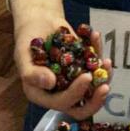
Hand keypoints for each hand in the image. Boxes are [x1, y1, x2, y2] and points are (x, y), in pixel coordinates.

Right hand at [10, 0, 111, 119]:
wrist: (38, 23)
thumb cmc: (27, 40)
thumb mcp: (23, 54)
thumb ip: (31, 73)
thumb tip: (50, 83)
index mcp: (43, 94)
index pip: (61, 103)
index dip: (75, 93)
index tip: (86, 76)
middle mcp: (60, 92)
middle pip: (81, 108)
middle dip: (95, 100)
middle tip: (105, 87)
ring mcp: (74, 80)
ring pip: (94, 89)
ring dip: (104, 78)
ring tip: (106, 61)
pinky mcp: (84, 67)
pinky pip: (96, 66)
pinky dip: (98, 52)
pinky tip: (95, 36)